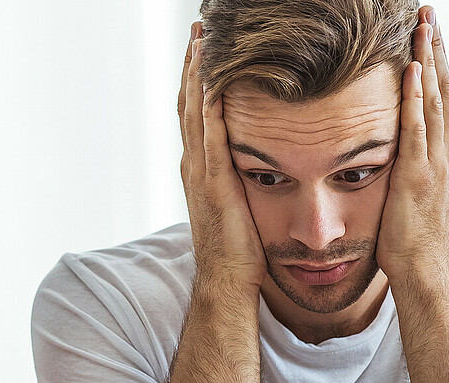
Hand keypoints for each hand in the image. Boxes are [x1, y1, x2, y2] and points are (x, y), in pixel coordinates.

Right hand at [178, 22, 265, 287]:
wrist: (228, 284)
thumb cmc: (241, 253)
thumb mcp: (241, 206)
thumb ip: (243, 181)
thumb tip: (259, 164)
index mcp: (201, 169)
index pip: (196, 114)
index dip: (198, 81)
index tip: (204, 51)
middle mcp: (194, 165)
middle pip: (189, 103)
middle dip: (193, 66)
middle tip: (198, 32)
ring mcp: (200, 173)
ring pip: (194, 111)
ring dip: (197, 75)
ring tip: (200, 42)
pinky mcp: (213, 182)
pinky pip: (209, 134)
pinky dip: (208, 104)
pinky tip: (214, 79)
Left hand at [377, 6, 448, 284]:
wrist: (422, 268)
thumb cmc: (411, 236)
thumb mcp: (412, 189)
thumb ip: (410, 164)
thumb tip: (395, 148)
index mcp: (444, 151)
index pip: (441, 94)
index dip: (436, 60)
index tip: (428, 30)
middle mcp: (446, 149)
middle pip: (443, 85)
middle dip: (436, 47)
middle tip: (428, 12)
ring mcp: (436, 159)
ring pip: (433, 97)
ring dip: (427, 59)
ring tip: (422, 24)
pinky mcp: (418, 172)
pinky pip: (417, 126)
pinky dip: (415, 95)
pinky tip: (410, 69)